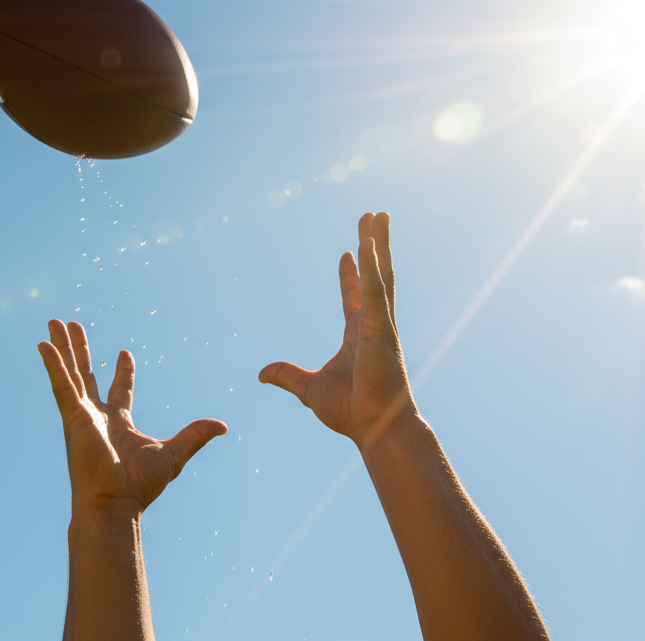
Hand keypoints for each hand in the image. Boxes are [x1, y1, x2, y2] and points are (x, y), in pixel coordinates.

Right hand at [39, 320, 226, 516]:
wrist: (116, 502)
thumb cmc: (140, 486)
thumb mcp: (174, 454)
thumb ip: (195, 435)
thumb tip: (223, 426)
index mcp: (119, 424)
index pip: (119, 391)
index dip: (123, 371)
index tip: (125, 352)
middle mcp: (96, 417)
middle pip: (87, 374)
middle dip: (81, 350)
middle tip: (73, 326)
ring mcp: (81, 415)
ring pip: (71, 373)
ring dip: (63, 347)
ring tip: (55, 321)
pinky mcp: (72, 417)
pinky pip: (61, 385)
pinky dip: (53, 365)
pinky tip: (44, 345)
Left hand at [258, 212, 416, 445]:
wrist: (375, 429)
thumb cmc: (353, 411)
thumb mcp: (309, 390)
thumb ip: (288, 376)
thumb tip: (262, 374)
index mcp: (358, 336)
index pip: (354, 297)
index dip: (351, 275)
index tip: (348, 252)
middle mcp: (373, 324)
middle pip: (374, 274)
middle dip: (372, 245)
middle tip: (372, 218)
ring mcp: (381, 323)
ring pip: (381, 273)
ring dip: (379, 242)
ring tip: (379, 214)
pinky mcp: (382, 328)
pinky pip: (377, 290)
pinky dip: (373, 266)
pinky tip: (368, 243)